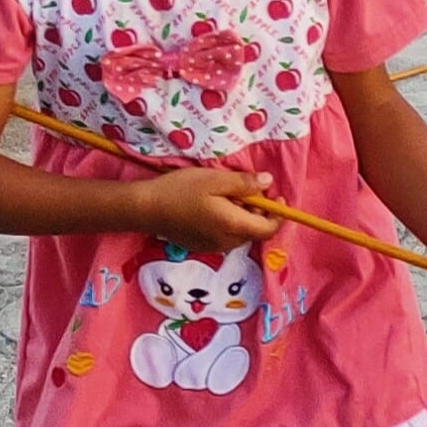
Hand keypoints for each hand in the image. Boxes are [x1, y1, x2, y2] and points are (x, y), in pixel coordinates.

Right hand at [134, 166, 275, 251]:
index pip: (268, 229)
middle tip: (245, 188)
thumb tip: (269, 183)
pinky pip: (226, 236)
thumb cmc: (181, 190)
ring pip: (240, 233)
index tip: (277, 197)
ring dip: (243, 216)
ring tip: (225, 194)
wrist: (148, 208)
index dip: (278, 215)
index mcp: (233, 226)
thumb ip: (244, 183)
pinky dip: (229, 222)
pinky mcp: (203, 246)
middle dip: (258, 211)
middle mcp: (227, 242)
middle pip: (254, 231)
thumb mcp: (214, 179)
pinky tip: (212, 206)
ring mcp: (214, 247)